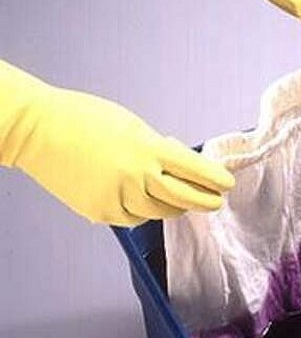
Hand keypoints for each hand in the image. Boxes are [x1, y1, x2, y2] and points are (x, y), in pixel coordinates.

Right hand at [1, 63, 234, 226]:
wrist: (36, 131)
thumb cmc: (84, 119)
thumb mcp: (131, 125)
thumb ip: (157, 149)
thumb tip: (179, 164)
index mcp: (148, 150)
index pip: (195, 170)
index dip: (215, 180)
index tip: (227, 184)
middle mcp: (138, 177)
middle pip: (185, 199)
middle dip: (205, 201)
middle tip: (214, 201)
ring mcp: (120, 198)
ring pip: (160, 212)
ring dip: (173, 206)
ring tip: (175, 198)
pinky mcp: (103, 212)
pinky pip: (134, 218)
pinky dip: (141, 210)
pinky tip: (138, 198)